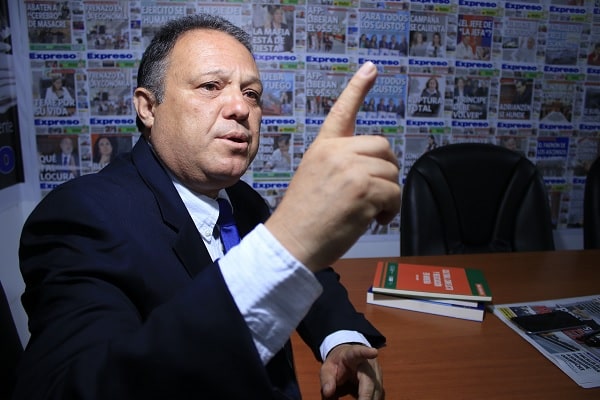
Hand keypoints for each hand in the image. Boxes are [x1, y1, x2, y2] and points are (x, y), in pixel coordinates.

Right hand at [265, 62, 400, 270]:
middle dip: (386, 171)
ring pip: (392, 172)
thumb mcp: (316, 178)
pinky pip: (394, 193)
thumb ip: (341, 164)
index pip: (342, 111)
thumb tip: (375, 167)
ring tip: (370, 211)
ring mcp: (351, 170)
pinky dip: (391, 210)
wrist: (292, 243)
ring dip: (388, 195)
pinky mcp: (363, 191)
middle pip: (384, 147)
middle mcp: (337, 152)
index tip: (371, 67)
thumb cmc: (304, 217)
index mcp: (323, 147)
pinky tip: (375, 220)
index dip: (358, 88)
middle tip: (375, 193)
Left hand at [320, 344, 383, 399]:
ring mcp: (376, 373)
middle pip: (370, 381)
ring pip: (376, 390)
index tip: (374, 352)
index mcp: (353, 356)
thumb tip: (328, 392)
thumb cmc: (338, 364)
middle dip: (366, 395)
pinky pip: (378, 395)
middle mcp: (368, 364)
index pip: (359, 353)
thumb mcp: (327, 368)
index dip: (367, 353)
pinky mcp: (380, 383)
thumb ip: (327, 379)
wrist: (350, 359)